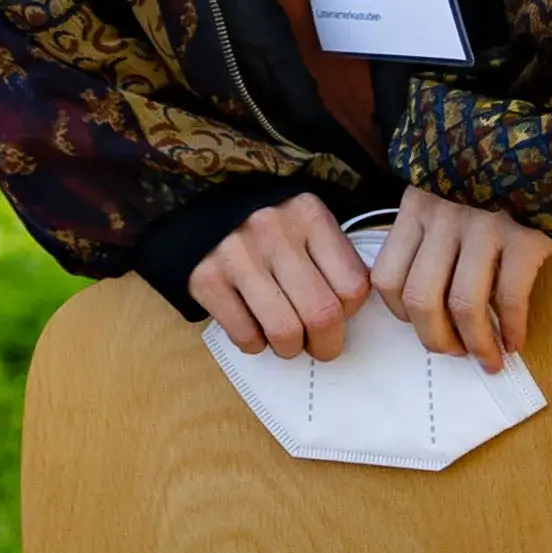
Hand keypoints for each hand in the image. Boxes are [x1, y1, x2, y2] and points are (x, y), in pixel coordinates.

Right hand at [191, 193, 375, 358]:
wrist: (199, 204)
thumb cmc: (267, 226)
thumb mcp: (306, 224)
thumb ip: (331, 259)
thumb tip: (350, 316)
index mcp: (309, 215)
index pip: (353, 287)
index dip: (349, 314)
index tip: (337, 315)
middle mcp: (274, 231)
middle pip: (322, 314)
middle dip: (325, 345)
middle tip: (318, 345)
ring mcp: (237, 255)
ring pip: (285, 331)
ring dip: (290, 348)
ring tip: (285, 340)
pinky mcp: (206, 279)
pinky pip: (245, 335)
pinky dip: (254, 344)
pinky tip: (253, 327)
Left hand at [360, 185, 551, 370]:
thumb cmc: (496, 177)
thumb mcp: (448, 191)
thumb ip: (429, 231)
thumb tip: (426, 299)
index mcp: (417, 208)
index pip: (387, 277)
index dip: (401, 314)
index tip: (423, 326)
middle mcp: (443, 217)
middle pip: (420, 298)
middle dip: (435, 339)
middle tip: (454, 352)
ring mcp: (483, 225)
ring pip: (463, 304)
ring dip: (476, 344)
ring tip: (489, 358)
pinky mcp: (524, 236)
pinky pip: (511, 297)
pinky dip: (513, 328)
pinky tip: (516, 341)